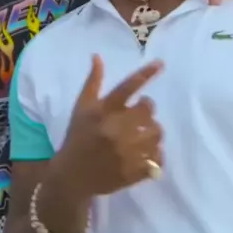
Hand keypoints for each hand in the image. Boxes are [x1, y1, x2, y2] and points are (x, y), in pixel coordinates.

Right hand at [60, 55, 163, 197]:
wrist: (72, 176)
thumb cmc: (78, 136)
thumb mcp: (81, 107)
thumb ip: (93, 82)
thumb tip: (97, 56)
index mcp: (102, 111)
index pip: (127, 87)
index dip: (145, 74)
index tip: (160, 64)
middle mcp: (114, 129)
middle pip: (148, 111)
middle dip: (148, 110)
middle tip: (142, 114)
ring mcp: (125, 153)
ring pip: (156, 135)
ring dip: (154, 132)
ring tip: (145, 134)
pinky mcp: (132, 172)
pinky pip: (157, 160)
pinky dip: (156, 155)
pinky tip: (147, 154)